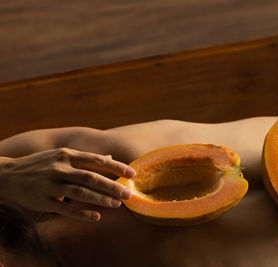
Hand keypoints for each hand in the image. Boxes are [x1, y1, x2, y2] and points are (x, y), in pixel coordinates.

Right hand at [0, 148, 134, 221]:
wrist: (7, 174)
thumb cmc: (41, 164)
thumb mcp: (62, 156)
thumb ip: (86, 158)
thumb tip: (110, 158)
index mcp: (67, 155)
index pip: (97, 160)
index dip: (116, 167)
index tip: (132, 173)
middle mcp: (61, 167)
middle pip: (92, 177)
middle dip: (112, 185)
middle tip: (128, 193)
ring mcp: (51, 184)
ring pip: (81, 192)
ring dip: (101, 199)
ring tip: (117, 204)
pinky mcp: (43, 200)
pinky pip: (65, 208)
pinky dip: (82, 214)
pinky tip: (96, 217)